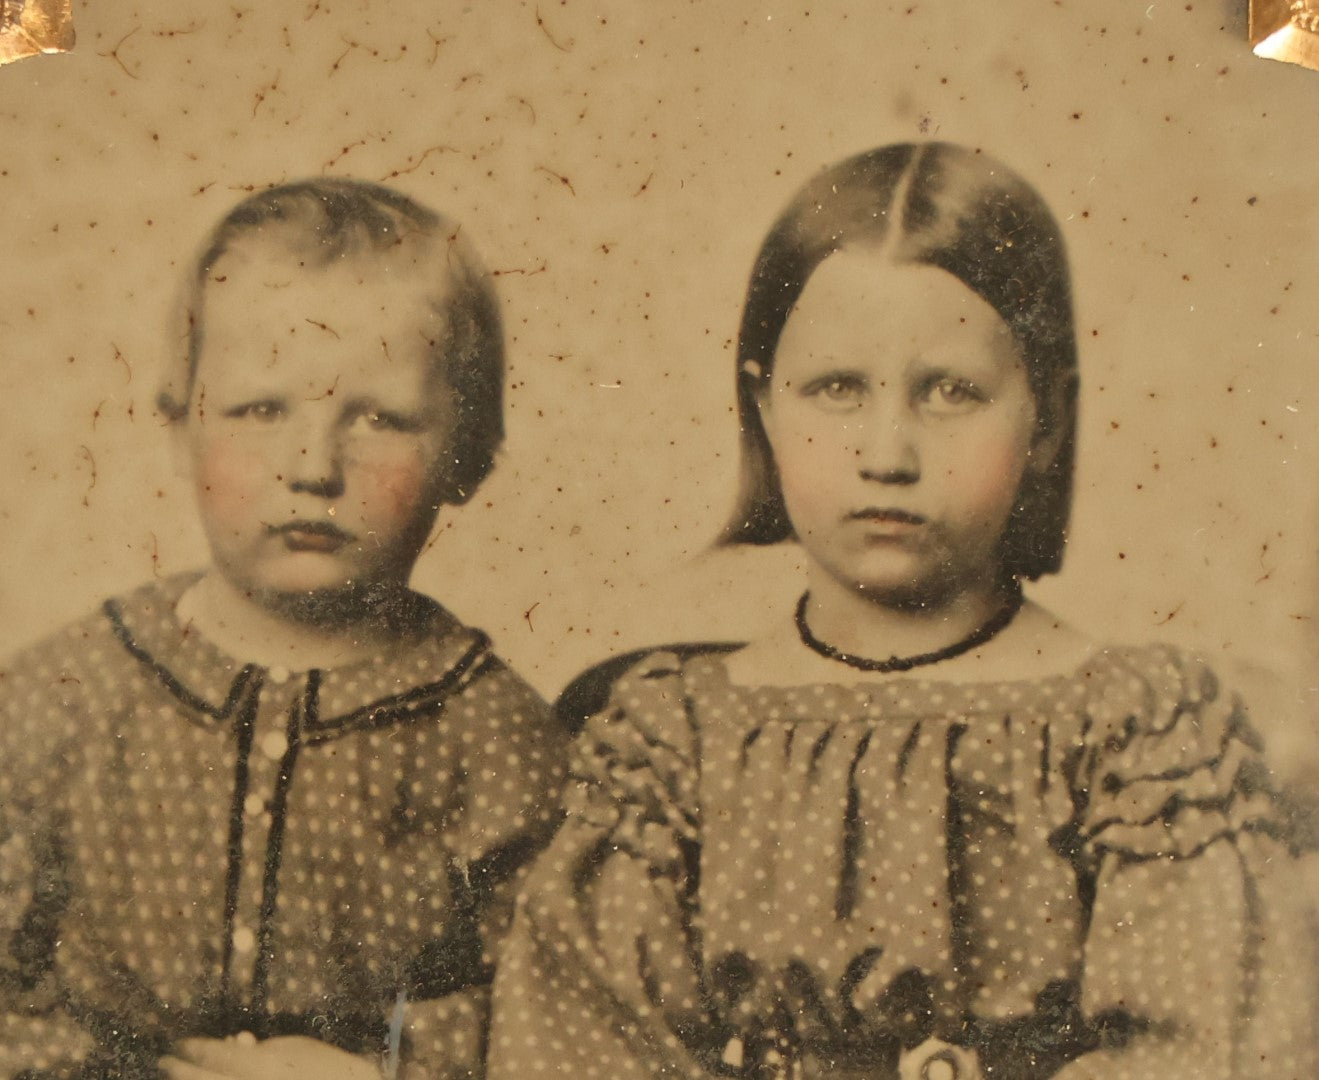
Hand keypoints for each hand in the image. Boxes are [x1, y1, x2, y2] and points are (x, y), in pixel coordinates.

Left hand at [160, 1034, 382, 1079]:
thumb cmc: (327, 1069)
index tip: (177, 1043)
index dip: (192, 1048)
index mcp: (263, 1066)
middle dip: (179, 1071)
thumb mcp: (297, 1048)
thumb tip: (234, 1042)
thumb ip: (262, 1049)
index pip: (215, 1055)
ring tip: (177, 1076)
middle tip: (163, 1061)